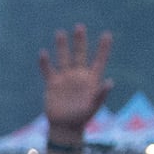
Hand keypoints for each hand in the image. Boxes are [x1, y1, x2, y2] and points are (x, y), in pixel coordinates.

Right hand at [36, 24, 112, 141]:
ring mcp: (65, 79)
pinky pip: (48, 71)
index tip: (107, 34)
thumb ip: (101, 95)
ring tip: (60, 33)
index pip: (98, 60)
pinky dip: (45, 63)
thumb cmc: (82, 118)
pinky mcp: (52, 84)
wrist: (65, 127)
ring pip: (63, 58)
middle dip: (80, 41)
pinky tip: (43, 53)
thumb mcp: (93, 107)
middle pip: (79, 54)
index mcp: (91, 79)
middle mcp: (78, 76)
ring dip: (62, 46)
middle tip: (79, 26)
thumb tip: (109, 82)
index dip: (103, 48)